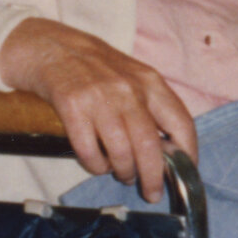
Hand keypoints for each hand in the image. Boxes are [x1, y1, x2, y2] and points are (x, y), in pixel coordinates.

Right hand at [0, 18, 197, 199]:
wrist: (50, 45)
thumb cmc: (95, 66)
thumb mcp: (132, 77)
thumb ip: (151, 106)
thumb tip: (169, 149)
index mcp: (150, 82)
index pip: (181, 122)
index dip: (188, 154)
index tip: (184, 173)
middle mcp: (128, 90)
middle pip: (150, 146)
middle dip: (153, 176)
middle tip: (151, 192)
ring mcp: (100, 98)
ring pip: (121, 152)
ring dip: (123, 171)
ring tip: (121, 173)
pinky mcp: (72, 106)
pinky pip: (89, 150)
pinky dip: (95, 166)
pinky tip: (96, 164)